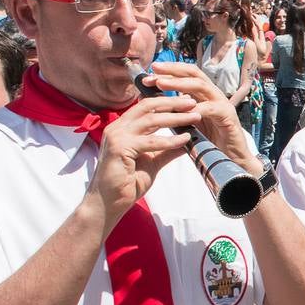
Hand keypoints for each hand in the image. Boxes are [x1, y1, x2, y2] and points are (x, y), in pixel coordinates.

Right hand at [87, 96, 196, 223]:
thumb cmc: (128, 183)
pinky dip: (169, 140)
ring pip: (151, 120)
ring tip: (195, 117)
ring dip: (176, 118)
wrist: (109, 203)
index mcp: (123, 127)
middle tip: (193, 102)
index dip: (167, 102)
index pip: (146, 107)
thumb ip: (167, 150)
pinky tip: (185, 139)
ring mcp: (116, 136)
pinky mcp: (119, 148)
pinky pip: (150, 142)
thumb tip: (187, 139)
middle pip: (148, 107)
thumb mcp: (153, 161)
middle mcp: (117, 128)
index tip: (187, 101)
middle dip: (172, 103)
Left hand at [140, 63, 258, 173]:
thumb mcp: (188, 123)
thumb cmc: (208, 142)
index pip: (187, 74)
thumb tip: (152, 100)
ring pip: (200, 86)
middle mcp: (213, 95)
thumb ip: (176, 111)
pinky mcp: (228, 117)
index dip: (169, 71)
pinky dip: (196, 108)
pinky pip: (211, 109)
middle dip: (172, 70)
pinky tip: (181, 110)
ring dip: (179, 84)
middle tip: (154, 69)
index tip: (149, 72)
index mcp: (204, 95)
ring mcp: (222, 104)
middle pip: (193, 73)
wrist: (230, 159)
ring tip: (161, 84)